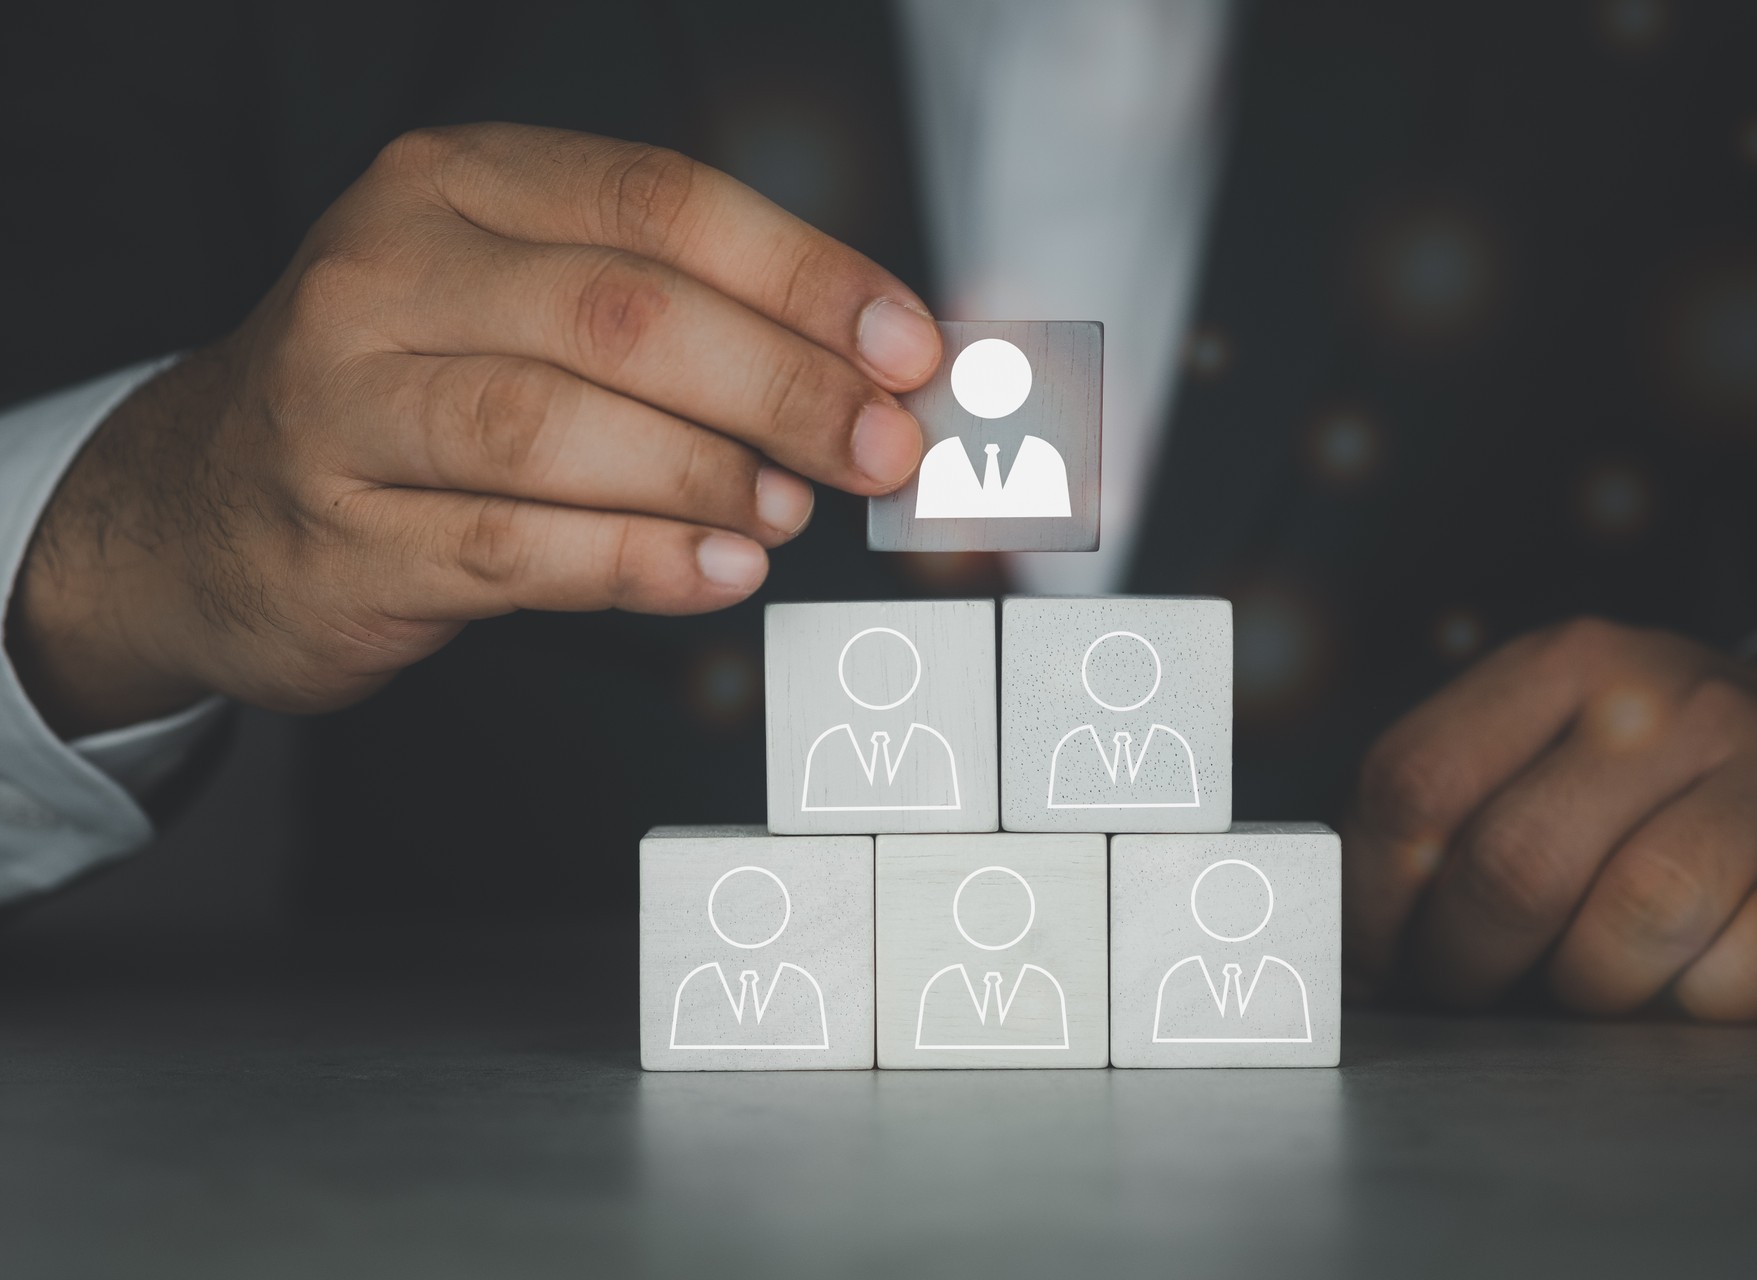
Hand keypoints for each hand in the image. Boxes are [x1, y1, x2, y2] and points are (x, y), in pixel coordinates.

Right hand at [8, 124, 940, 735]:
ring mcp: (345, 406)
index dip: (805, 277)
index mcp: (456, 187)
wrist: (201, 505)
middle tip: (878, 444)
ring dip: (707, 475)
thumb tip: (858, 365)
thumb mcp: (511, 300)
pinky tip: (718, 570)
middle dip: (782, 384)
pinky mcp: (341, 535)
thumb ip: (669, 314)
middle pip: (623, 315)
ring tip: (791, 509)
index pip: (662, 203)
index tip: (906, 345)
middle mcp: (388, 274)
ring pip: (558, 428)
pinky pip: (513, 547)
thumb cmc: (400, 392)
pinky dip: (636, 562)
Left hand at [1346, 618, 1756, 1019]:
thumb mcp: (1560, 753)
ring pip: (1633, 921)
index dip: (1372, 899)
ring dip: (1592, 992)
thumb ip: (1455, 817)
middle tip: (1475, 995)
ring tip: (1592, 988)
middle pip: (1510, 864)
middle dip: (1468, 966)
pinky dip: (1708, 1005)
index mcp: (1565, 663)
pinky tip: (1699, 987)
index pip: (1414, 782)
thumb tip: (1344, 950)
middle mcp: (1667, 697)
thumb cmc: (1674, 786)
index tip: (1373, 962)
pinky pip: (1755, 962)